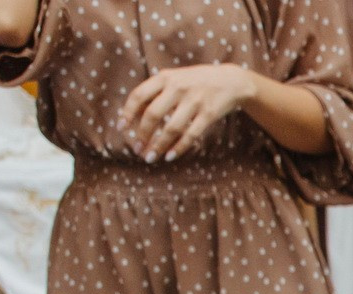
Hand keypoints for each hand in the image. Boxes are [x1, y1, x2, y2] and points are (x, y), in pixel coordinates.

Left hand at [121, 65, 258, 161]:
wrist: (230, 81)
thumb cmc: (196, 81)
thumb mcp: (174, 78)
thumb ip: (156, 92)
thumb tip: (134, 115)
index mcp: (165, 77)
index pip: (139, 95)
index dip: (128, 112)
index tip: (121, 128)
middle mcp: (178, 88)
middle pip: (153, 114)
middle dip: (142, 134)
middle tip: (137, 148)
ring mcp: (194, 101)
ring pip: (172, 128)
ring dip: (159, 145)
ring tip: (150, 157)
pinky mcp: (209, 114)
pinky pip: (191, 134)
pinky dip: (179, 147)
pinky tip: (169, 156)